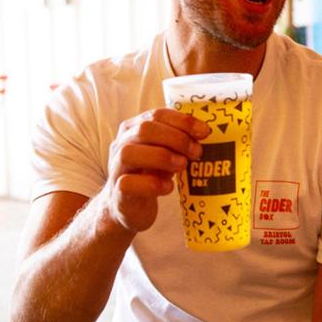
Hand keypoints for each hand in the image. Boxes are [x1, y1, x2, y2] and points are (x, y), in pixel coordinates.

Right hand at [104, 108, 209, 232]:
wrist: (129, 207)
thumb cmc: (150, 175)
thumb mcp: (165, 153)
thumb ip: (178, 142)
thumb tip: (204, 133)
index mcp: (134, 128)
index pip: (157, 115)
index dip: (183, 121)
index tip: (205, 132)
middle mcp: (121, 144)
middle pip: (145, 129)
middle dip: (176, 138)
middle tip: (197, 152)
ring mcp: (116, 167)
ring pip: (130, 153)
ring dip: (162, 157)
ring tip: (182, 166)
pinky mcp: (117, 191)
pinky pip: (128, 183)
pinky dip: (152, 184)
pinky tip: (168, 187)